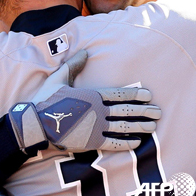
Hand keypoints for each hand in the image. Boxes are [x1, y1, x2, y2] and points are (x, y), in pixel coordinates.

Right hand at [8, 50, 160, 150]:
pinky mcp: (91, 142)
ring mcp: (95, 127)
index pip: (119, 94)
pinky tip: (137, 142)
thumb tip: (86, 52)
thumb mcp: (59, 78)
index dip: (135, 94)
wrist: (36, 123)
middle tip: (158, 112)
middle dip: (143, 111)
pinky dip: (126, 143)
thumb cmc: (47, 99)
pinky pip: (113, 143)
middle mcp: (97, 111)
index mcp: (92, 95)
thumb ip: (74, 65)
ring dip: (139, 126)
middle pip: (126, 110)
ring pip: (123, 126)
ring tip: (153, 126)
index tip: (149, 95)